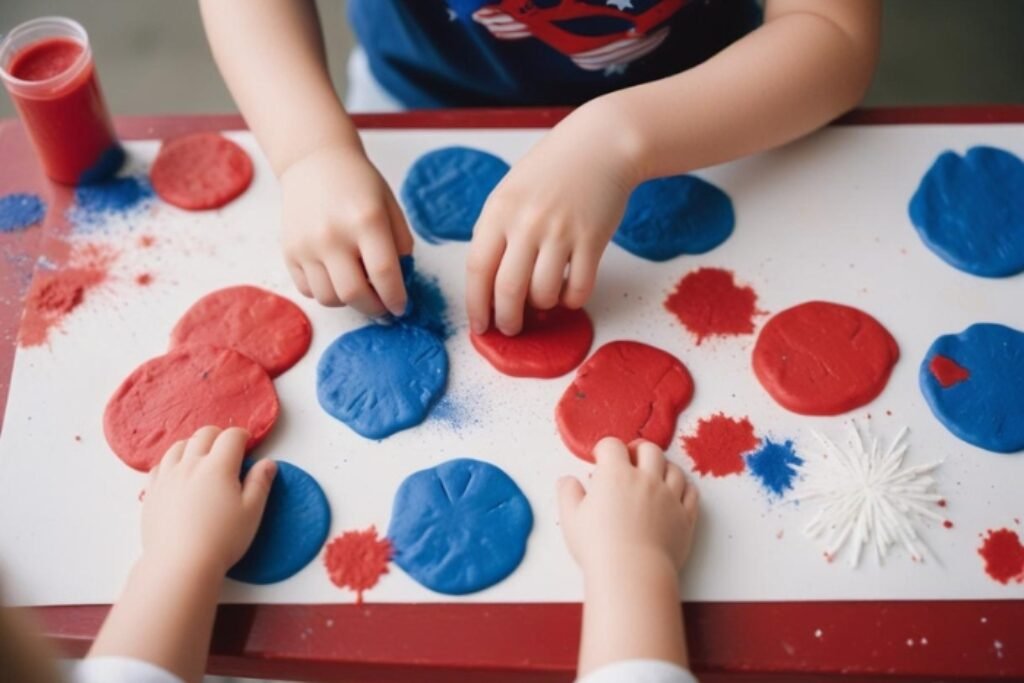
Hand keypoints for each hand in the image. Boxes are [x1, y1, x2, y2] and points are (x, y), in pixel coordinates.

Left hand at [141, 426, 275, 576]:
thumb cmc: (222, 539)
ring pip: (178, 446)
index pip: (231, 436)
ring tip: (202, 460)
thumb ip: (260, 483)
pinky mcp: (151, 492)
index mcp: (218, 466)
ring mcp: (166, 477)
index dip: (242, 436)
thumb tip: (268, 463)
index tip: (247, 445)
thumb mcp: (252, 512)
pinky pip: (159, 465)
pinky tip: (179, 475)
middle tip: (228, 451)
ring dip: (193, 446)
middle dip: (219, 436)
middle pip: (203, 434)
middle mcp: (190, 464)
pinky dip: (172, 462)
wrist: (180, 565)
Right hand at [281, 145, 412, 316]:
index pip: (384, 273)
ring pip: (329, 298)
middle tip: (383, 306)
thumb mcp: (390, 206)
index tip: (401, 307)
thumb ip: (400, 244)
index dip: (396, 298)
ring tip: (359, 287)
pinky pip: (308, 290)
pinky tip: (336, 277)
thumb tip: (400, 282)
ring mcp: (306, 245)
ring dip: (349, 302)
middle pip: (354, 294)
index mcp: (365, 220)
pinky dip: (326, 292)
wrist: (314, 162)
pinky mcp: (289, 252)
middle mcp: (332, 235)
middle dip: (374, 308)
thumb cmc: (358, 184)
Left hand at [466, 102, 641, 334]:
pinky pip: (579, 287)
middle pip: (508, 290)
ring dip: (542, 307)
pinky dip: (572, 300)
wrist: (600, 145)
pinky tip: (568, 293)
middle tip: (511, 328)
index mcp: (499, 211)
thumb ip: (495, 231)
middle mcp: (527, 223)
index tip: (479, 325)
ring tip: (544, 300)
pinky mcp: (592, 239)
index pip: (477, 269)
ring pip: (543, 293)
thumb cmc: (552, 170)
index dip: (476, 305)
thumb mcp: (510, 192)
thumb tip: (487, 281)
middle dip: (507, 319)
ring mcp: (561, 232)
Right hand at [558, 438, 698, 576]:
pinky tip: (675, 493)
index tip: (601, 459)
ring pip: (674, 468)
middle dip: (638, 450)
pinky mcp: (685, 517)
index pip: (613, 446)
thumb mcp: (571, 518)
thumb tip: (567, 481)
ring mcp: (669, 497)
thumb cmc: (599, 547)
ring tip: (653, 477)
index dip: (605, 449)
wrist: (632, 574)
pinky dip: (684, 488)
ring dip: (663, 467)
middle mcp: (646, 479)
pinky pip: (691, 492)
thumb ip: (568, 493)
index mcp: (616, 475)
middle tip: (630, 460)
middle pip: (649, 449)